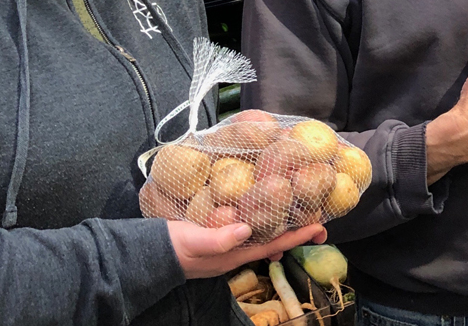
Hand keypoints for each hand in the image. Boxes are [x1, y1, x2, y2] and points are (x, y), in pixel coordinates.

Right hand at [168, 220, 326, 279]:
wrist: (147, 256)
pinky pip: (249, 231)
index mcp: (234, 254)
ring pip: (263, 237)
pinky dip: (262, 221)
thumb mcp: (193, 240)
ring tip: (298, 213)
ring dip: (281, 227)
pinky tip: (264, 212)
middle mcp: (235, 252)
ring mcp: (227, 247)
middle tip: (318, 219)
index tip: (319, 226)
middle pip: (273, 242)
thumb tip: (245, 230)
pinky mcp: (219, 238)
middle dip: (296, 232)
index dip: (297, 235)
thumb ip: (217, 239)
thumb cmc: (170, 247)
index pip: (274, 245)